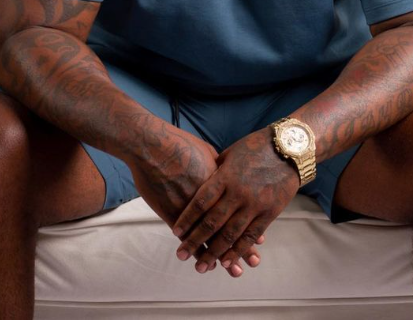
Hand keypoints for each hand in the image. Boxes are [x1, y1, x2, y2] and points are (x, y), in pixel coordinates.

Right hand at [124, 124, 262, 276]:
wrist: (152, 144)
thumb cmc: (178, 143)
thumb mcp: (206, 151)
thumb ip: (218, 166)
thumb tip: (226, 171)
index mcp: (222, 182)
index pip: (240, 210)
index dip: (250, 226)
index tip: (260, 240)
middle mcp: (211, 198)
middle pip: (229, 227)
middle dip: (240, 248)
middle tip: (251, 263)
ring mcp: (192, 208)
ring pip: (209, 237)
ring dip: (218, 255)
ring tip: (232, 270)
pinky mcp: (172, 213)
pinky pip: (188, 236)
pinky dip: (194, 249)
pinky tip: (199, 259)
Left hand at [171, 128, 300, 276]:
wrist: (289, 147)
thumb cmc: (255, 146)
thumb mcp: (230, 154)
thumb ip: (215, 171)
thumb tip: (199, 184)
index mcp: (226, 175)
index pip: (201, 201)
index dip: (187, 218)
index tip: (176, 232)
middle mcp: (238, 192)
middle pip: (212, 222)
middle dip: (194, 240)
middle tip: (181, 255)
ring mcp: (255, 204)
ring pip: (230, 234)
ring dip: (214, 252)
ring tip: (201, 266)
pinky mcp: (270, 212)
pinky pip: (251, 235)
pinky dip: (238, 250)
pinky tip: (226, 262)